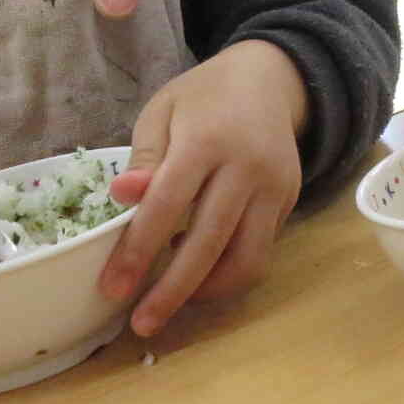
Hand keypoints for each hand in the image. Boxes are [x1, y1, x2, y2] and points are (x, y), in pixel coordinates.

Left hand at [98, 41, 307, 336]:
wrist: (270, 78)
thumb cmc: (204, 96)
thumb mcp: (163, 112)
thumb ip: (145, 158)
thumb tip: (122, 197)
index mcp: (206, 140)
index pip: (168, 205)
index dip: (138, 251)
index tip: (112, 289)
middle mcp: (247, 167)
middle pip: (210, 242)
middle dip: (173, 291)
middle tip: (141, 325)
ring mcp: (275, 186)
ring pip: (247, 258)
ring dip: (208, 290)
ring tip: (174, 300)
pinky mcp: (290, 200)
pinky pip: (261, 249)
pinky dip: (229, 270)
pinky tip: (201, 266)